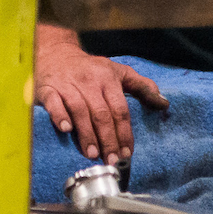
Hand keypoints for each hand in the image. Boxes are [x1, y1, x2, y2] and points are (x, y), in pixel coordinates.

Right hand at [35, 39, 166, 161]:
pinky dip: (60, 116)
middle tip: (111, 159)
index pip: (120, 109)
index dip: (124, 132)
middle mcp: (89, 82)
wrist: (56, 54)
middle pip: (101, 114)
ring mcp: (68, 85)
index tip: (128, 152)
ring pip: (80, 111)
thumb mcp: (119, 72)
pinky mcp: (48, 88)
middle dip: (108, 139)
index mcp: (108, 79)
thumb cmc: (91, 68)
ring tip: (92, 154)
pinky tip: (66, 130)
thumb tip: (164, 103)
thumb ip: (142, 87)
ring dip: (86, 134)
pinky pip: (54, 103)